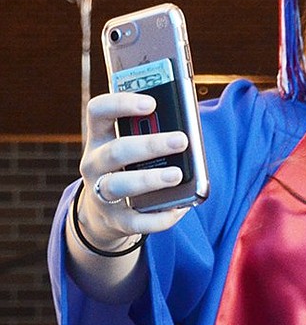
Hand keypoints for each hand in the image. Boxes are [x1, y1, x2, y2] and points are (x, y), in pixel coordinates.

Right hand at [76, 92, 190, 248]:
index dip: (120, 103)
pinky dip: (159, 217)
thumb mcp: (133, 145)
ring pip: (119, 185)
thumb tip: (192, 128)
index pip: (98, 111)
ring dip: (150, 179)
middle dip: (150, 145)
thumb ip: (154, 132)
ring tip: (177, 175)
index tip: (151, 102)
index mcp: (100, 137)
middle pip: (116, 151)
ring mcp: (100, 194)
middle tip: (182, 140)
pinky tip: (180, 209)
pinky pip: (135, 222)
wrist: (104, 213)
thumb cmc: (130, 167)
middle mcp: (94, 164)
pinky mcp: (115, 220)